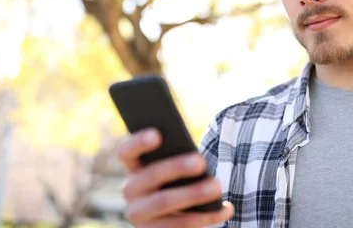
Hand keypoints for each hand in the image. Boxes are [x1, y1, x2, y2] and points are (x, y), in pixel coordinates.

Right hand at [116, 128, 233, 227]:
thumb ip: (175, 157)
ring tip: (216, 187)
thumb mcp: (172, 166)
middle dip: (177, 167)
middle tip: (201, 161)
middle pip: (151, 176)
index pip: (126, 152)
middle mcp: (130, 191)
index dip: (139, 142)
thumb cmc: (178, 179)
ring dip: (193, 194)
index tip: (158, 134)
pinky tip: (225, 209)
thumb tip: (195, 155)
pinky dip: (206, 216)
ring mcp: (139, 215)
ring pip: (164, 202)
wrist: (173, 215)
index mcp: (133, 167)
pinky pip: (181, 226)